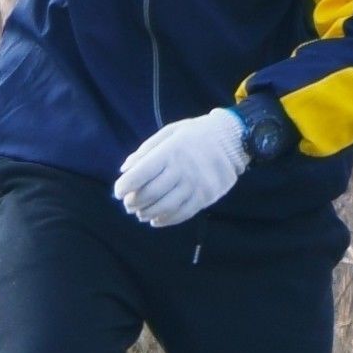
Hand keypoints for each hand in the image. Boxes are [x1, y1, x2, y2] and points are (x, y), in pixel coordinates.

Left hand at [112, 110, 250, 226]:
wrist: (234, 137)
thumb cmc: (196, 133)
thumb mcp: (169, 132)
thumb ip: (145, 150)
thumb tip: (124, 169)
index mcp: (170, 152)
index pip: (139, 175)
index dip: (124, 186)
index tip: (119, 191)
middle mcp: (182, 170)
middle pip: (149, 194)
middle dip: (133, 202)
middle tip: (128, 204)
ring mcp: (196, 185)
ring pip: (164, 207)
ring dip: (147, 213)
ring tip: (140, 212)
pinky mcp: (207, 196)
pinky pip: (182, 213)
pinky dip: (166, 220)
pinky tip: (156, 219)